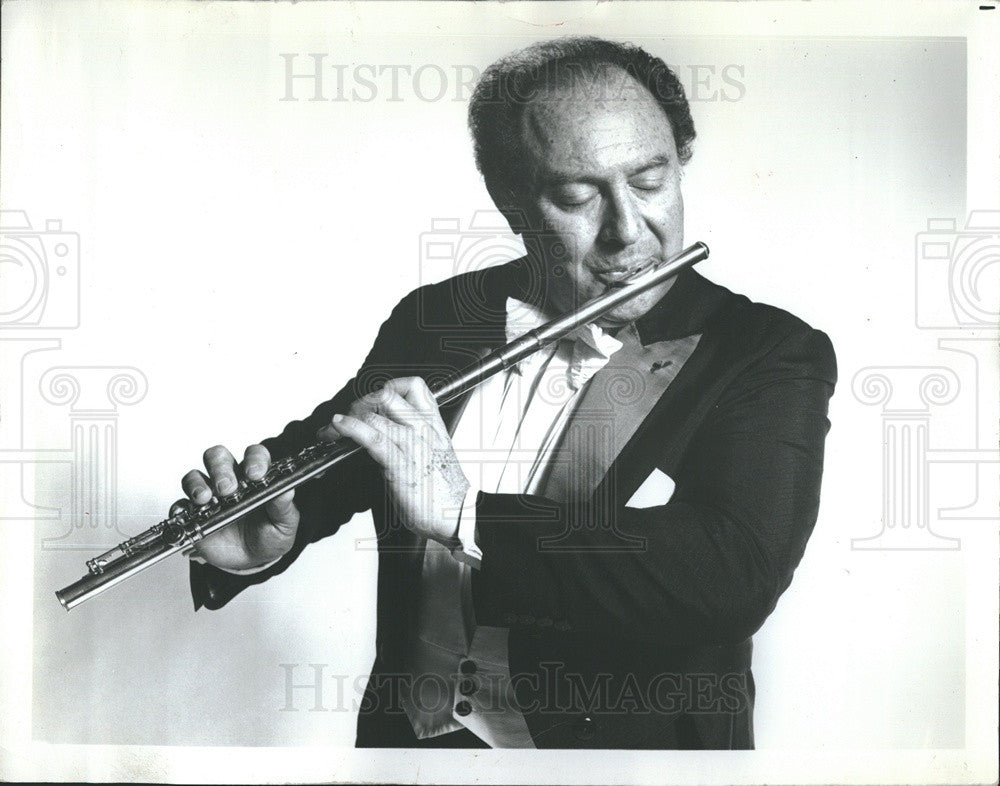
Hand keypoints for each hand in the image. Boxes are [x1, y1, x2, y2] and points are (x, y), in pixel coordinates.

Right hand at [178, 444, 299, 570]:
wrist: (254, 560)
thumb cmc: (270, 535)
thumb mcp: (284, 525)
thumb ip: (284, 507)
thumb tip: (287, 491)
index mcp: (256, 477)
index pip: (254, 455)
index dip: (254, 459)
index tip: (255, 474)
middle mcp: (231, 480)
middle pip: (219, 457)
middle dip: (220, 468)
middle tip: (226, 487)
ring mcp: (210, 496)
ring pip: (195, 476)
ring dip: (197, 484)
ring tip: (205, 499)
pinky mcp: (194, 515)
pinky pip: (181, 506)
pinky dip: (180, 508)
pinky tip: (187, 514)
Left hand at [319, 377, 469, 545]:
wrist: (458, 516)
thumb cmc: (445, 493)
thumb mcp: (434, 456)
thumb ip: (413, 441)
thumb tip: (387, 436)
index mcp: (433, 426)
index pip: (415, 387)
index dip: (390, 387)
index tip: (375, 401)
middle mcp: (423, 430)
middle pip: (388, 394)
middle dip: (362, 402)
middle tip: (351, 417)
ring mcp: (412, 445)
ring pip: (376, 412)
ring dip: (348, 416)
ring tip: (334, 428)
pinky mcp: (400, 465)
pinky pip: (373, 437)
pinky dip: (350, 427)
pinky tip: (339, 426)